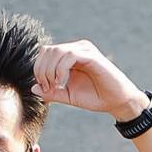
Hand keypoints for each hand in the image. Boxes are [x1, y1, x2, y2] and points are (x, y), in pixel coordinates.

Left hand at [33, 40, 147, 122]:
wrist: (117, 102)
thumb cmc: (95, 97)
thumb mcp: (68, 96)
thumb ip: (51, 92)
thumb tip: (33, 88)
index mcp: (70, 55)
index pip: (46, 52)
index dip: (39, 69)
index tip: (44, 88)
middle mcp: (77, 48)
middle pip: (48, 50)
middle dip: (42, 70)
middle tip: (48, 88)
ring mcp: (85, 50)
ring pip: (57, 51)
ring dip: (50, 70)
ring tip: (55, 86)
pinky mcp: (92, 56)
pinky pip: (70, 56)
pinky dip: (60, 69)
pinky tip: (61, 82)